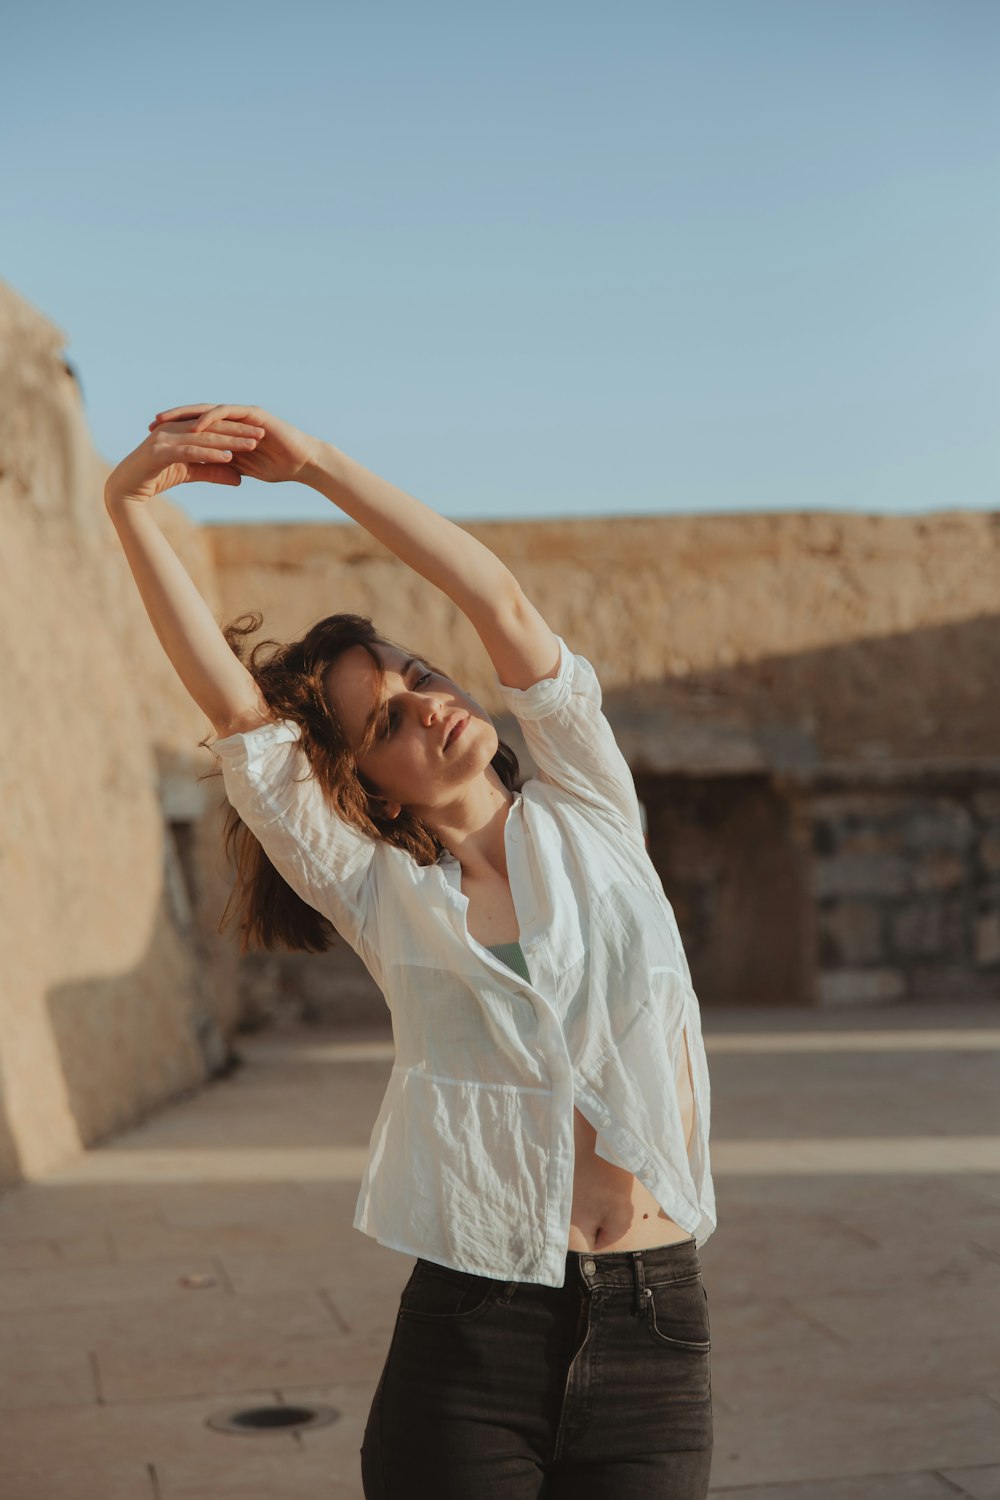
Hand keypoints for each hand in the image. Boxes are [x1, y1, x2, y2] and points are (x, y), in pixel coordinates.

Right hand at [105, 416, 264, 505]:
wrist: (125, 490)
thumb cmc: (155, 478)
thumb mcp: (191, 474)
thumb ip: (214, 472)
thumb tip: (240, 478)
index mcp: (179, 430)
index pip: (213, 427)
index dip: (236, 429)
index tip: (260, 434)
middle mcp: (172, 429)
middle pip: (211, 428)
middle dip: (238, 431)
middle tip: (262, 434)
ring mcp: (165, 438)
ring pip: (203, 437)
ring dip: (229, 440)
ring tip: (252, 444)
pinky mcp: (160, 452)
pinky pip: (190, 451)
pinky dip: (210, 454)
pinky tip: (228, 457)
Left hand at [148, 403, 319, 484]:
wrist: (304, 463)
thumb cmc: (279, 467)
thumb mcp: (243, 467)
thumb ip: (225, 463)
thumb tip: (205, 470)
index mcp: (231, 428)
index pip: (199, 425)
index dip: (178, 430)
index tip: (156, 438)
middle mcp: (235, 417)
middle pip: (198, 413)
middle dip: (174, 418)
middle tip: (152, 425)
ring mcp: (243, 413)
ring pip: (207, 409)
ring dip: (185, 415)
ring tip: (165, 422)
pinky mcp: (253, 414)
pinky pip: (226, 413)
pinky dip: (209, 419)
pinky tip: (194, 426)